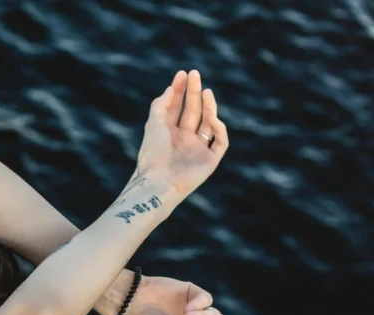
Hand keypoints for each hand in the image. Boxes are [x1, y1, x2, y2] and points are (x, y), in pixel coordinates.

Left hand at [136, 70, 229, 198]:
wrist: (159, 182)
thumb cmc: (153, 154)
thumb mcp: (153, 125)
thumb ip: (161, 105)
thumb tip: (171, 88)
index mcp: (168, 133)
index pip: (176, 107)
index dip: (180, 90)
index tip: (183, 74)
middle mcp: (184, 140)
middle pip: (192, 111)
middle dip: (194, 92)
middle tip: (195, 74)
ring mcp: (197, 149)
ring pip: (208, 123)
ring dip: (208, 106)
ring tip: (206, 90)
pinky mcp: (210, 160)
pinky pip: (220, 141)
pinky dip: (218, 129)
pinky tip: (211, 118)